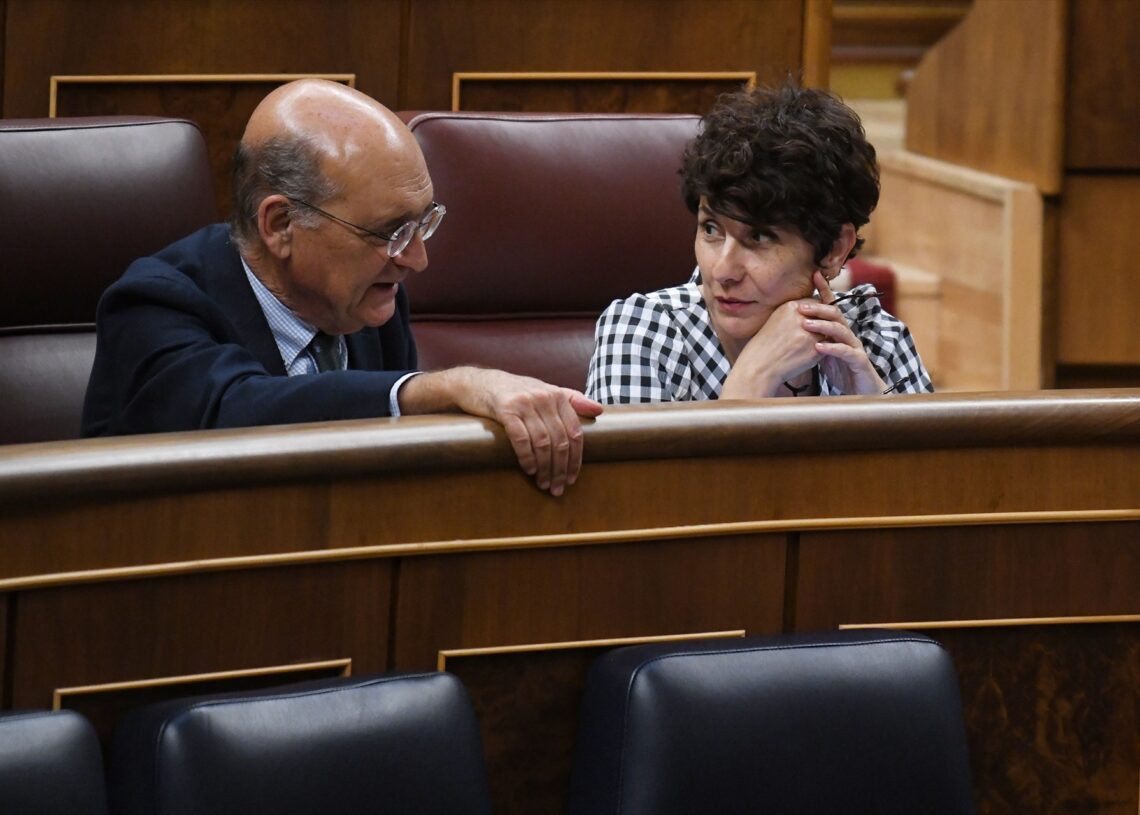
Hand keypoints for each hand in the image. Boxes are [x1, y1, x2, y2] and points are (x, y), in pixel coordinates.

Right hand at [400, 367, 603, 494]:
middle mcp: (544, 398)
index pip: (575, 433)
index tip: (571, 478)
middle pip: (560, 441)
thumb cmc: (514, 391)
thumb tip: (599, 410)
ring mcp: (525, 403)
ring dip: (545, 468)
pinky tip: (529, 470)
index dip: (575, 459)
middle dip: (560, 469)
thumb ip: (572, 399)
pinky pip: (522, 439)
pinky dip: (527, 457)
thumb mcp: (545, 390)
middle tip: (556, 487)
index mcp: (558, 395)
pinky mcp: (505, 410)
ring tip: (543, 483)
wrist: (478, 382)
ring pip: (543, 443)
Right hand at [720, 299, 822, 398]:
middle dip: (820, 325)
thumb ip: (794, 315)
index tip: (811, 322)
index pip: (814, 304)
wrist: (758, 366)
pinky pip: (826, 347)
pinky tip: (804, 356)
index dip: (815, 314)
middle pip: (823, 316)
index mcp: (791, 307)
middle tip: (810, 336)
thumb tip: (811, 314)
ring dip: (820, 338)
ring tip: (804, 347)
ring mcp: (809, 333)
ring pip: (826, 332)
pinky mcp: (815, 349)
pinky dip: (818, 352)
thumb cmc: (763, 346)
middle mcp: (801, 317)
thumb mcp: (776, 320)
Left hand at [799, 271, 885, 394]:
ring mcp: (855, 347)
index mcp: (839, 331)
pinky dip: (832, 348)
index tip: (814, 275)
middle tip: (800, 306)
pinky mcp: (859, 362)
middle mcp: (848, 335)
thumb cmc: (842, 371)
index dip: (825, 290)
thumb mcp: (823, 352)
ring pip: (841, 330)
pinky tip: (818, 347)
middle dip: (818, 308)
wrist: (862, 392)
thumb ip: (813, 339)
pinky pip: (846, 352)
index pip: (832, 306)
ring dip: (822, 326)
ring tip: (805, 324)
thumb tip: (792, 328)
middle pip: (836, 314)